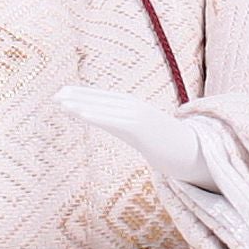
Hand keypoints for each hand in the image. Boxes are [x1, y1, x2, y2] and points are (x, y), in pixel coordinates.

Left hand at [52, 86, 211, 187]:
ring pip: (103, 108)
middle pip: (100, 100)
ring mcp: (138, 115)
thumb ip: (132, 129)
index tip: (62, 94)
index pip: (104, 97)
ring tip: (60, 103)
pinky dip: (95, 115)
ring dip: (80, 104)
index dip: (83, 94)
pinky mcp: (141, 127)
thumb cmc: (170, 146)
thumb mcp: (145, 135)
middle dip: (77, 97)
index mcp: (135, 108)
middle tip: (54, 96)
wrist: (195, 153)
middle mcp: (135, 107)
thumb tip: (121, 129)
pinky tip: (79, 114)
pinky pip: (113, 120)